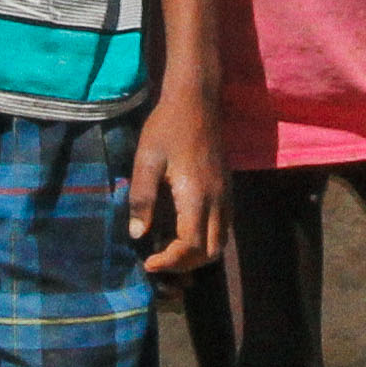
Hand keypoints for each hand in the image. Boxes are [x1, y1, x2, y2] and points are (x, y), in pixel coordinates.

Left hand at [127, 87, 228, 278]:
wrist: (196, 102)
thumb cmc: (166, 128)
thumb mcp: (146, 161)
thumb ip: (142, 199)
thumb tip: (138, 234)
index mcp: (196, 196)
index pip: (190, 246)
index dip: (170, 262)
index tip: (148, 263)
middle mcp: (217, 200)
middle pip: (210, 251)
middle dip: (185, 264)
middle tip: (160, 261)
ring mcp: (226, 195)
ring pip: (221, 241)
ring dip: (198, 254)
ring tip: (172, 251)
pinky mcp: (228, 188)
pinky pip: (224, 226)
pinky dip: (207, 239)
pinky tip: (185, 231)